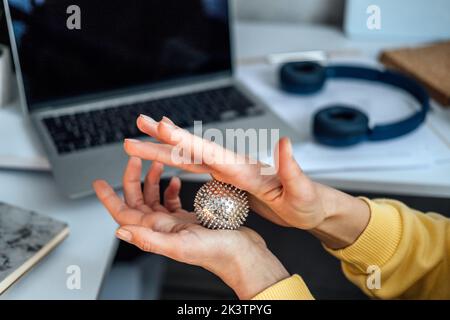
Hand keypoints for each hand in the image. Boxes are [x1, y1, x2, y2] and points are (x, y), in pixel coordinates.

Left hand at [93, 157, 288, 298]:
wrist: (242, 254)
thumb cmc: (216, 253)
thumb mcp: (180, 246)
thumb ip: (149, 239)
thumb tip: (119, 231)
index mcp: (157, 232)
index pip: (124, 214)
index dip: (109, 199)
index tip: (99, 183)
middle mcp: (162, 227)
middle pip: (137, 201)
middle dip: (132, 180)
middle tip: (135, 160)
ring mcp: (174, 223)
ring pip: (154, 198)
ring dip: (152, 180)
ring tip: (156, 164)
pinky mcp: (188, 218)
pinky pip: (172, 201)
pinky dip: (171, 188)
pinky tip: (177, 181)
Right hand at [123, 115, 369, 248]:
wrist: (312, 208)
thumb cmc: (308, 202)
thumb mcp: (302, 190)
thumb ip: (291, 168)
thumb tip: (285, 142)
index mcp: (244, 168)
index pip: (209, 151)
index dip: (184, 139)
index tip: (160, 126)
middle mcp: (233, 165)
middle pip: (192, 150)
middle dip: (162, 139)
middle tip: (137, 126)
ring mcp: (229, 172)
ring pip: (189, 159)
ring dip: (163, 150)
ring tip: (139, 143)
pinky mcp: (228, 181)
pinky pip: (197, 170)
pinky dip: (178, 162)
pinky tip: (168, 159)